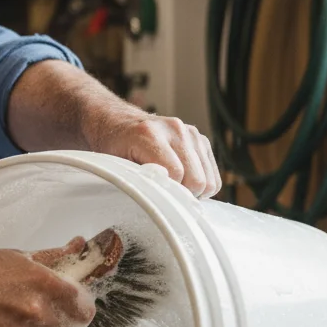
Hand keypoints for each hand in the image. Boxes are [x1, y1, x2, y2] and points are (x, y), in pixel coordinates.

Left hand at [89, 111, 221, 198]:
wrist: (118, 123)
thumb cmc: (113, 148)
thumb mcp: (113, 166)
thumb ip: (135, 181)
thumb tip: (155, 203)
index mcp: (149, 134)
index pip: (176, 174)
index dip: (167, 194)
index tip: (155, 200)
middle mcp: (175, 129)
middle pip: (197, 180)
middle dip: (182, 196)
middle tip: (163, 198)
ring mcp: (191, 133)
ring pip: (208, 180)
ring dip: (192, 192)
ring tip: (171, 189)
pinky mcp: (201, 140)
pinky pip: (213, 175)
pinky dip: (201, 184)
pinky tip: (182, 182)